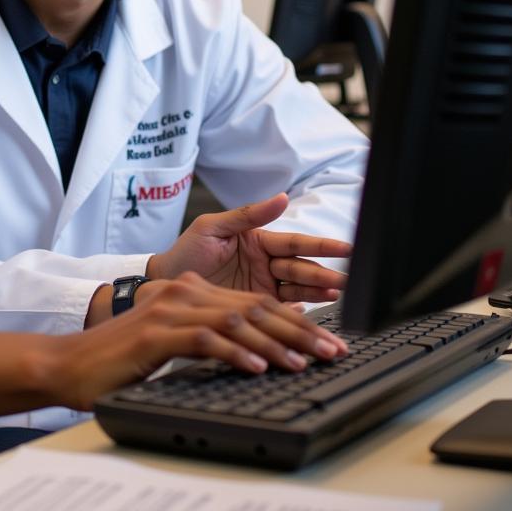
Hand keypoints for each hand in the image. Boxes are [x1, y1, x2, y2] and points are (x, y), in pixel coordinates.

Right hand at [0, 272, 347, 417]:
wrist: (72, 364)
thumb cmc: (122, 359)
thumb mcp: (174, 341)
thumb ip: (210, 337)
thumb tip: (255, 353)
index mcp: (191, 291)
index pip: (254, 303)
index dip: (295, 321)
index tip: (327, 342)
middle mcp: (184, 292)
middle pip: (254, 307)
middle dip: (299, 330)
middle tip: (332, 351)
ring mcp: (170, 310)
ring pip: (236, 320)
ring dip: (276, 343)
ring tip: (306, 361)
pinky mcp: (156, 332)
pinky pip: (206, 338)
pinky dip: (236, 352)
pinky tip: (259, 366)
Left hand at [145, 193, 351, 303]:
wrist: (164, 284)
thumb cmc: (186, 252)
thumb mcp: (212, 228)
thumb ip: (248, 215)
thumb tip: (281, 197)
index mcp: (258, 240)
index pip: (295, 243)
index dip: (321, 245)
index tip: (346, 247)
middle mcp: (266, 263)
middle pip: (301, 268)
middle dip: (324, 273)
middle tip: (346, 280)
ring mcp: (263, 286)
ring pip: (298, 289)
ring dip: (319, 292)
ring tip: (337, 294)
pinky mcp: (257, 306)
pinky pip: (283, 309)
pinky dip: (299, 312)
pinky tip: (312, 314)